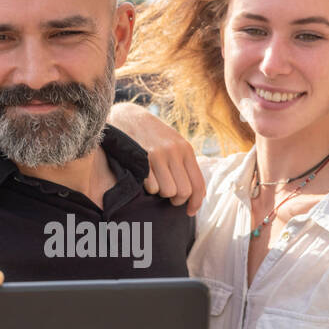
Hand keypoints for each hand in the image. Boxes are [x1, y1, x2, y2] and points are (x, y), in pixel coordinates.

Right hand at [108, 101, 205, 215]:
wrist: (129, 117)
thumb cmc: (153, 136)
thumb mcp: (174, 144)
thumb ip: (186, 166)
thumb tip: (199, 194)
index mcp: (186, 150)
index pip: (198, 184)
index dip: (196, 203)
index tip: (190, 212)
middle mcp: (175, 152)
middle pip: (184, 191)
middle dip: (176, 200)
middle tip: (169, 197)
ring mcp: (158, 155)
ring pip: (168, 191)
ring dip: (161, 193)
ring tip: (156, 184)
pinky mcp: (142, 159)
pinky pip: (151, 186)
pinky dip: (149, 188)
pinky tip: (145, 179)